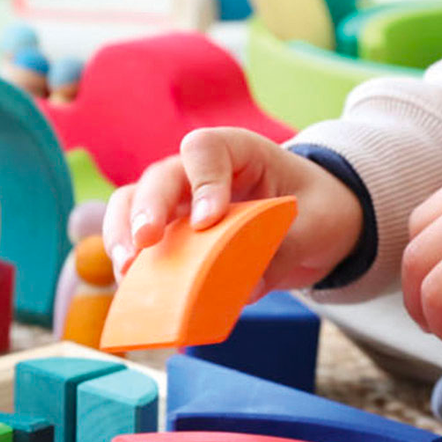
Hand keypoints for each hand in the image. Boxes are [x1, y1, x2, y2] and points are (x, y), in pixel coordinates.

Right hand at [103, 129, 364, 293]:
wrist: (316, 225)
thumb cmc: (318, 210)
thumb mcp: (318, 226)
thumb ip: (283, 251)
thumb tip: (243, 289)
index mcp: (239, 152)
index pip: (205, 149)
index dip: (203, 181)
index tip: (209, 220)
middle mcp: (199, 173)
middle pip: (159, 177)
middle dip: (147, 208)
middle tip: (145, 242)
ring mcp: (180, 204)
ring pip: (134, 204)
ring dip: (123, 234)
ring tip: (127, 270)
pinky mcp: (174, 238)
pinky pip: (140, 245)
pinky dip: (134, 267)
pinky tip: (133, 292)